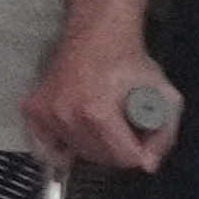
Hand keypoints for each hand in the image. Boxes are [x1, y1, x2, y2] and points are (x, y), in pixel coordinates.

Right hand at [23, 30, 184, 173]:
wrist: (97, 33)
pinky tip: (73, 140)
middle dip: (118, 150)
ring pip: (76, 153)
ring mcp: (46, 113)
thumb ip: (164, 135)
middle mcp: (67, 116)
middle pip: (100, 158)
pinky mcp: (33, 110)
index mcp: (98, 113)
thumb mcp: (165, 95)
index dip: (141, 152)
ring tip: (102, 126)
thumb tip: (148, 165)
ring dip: (93, 147)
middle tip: (125, 131)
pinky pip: (45, 147)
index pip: (124, 157)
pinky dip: (59, 150)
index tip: (143, 139)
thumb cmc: (131, 62)